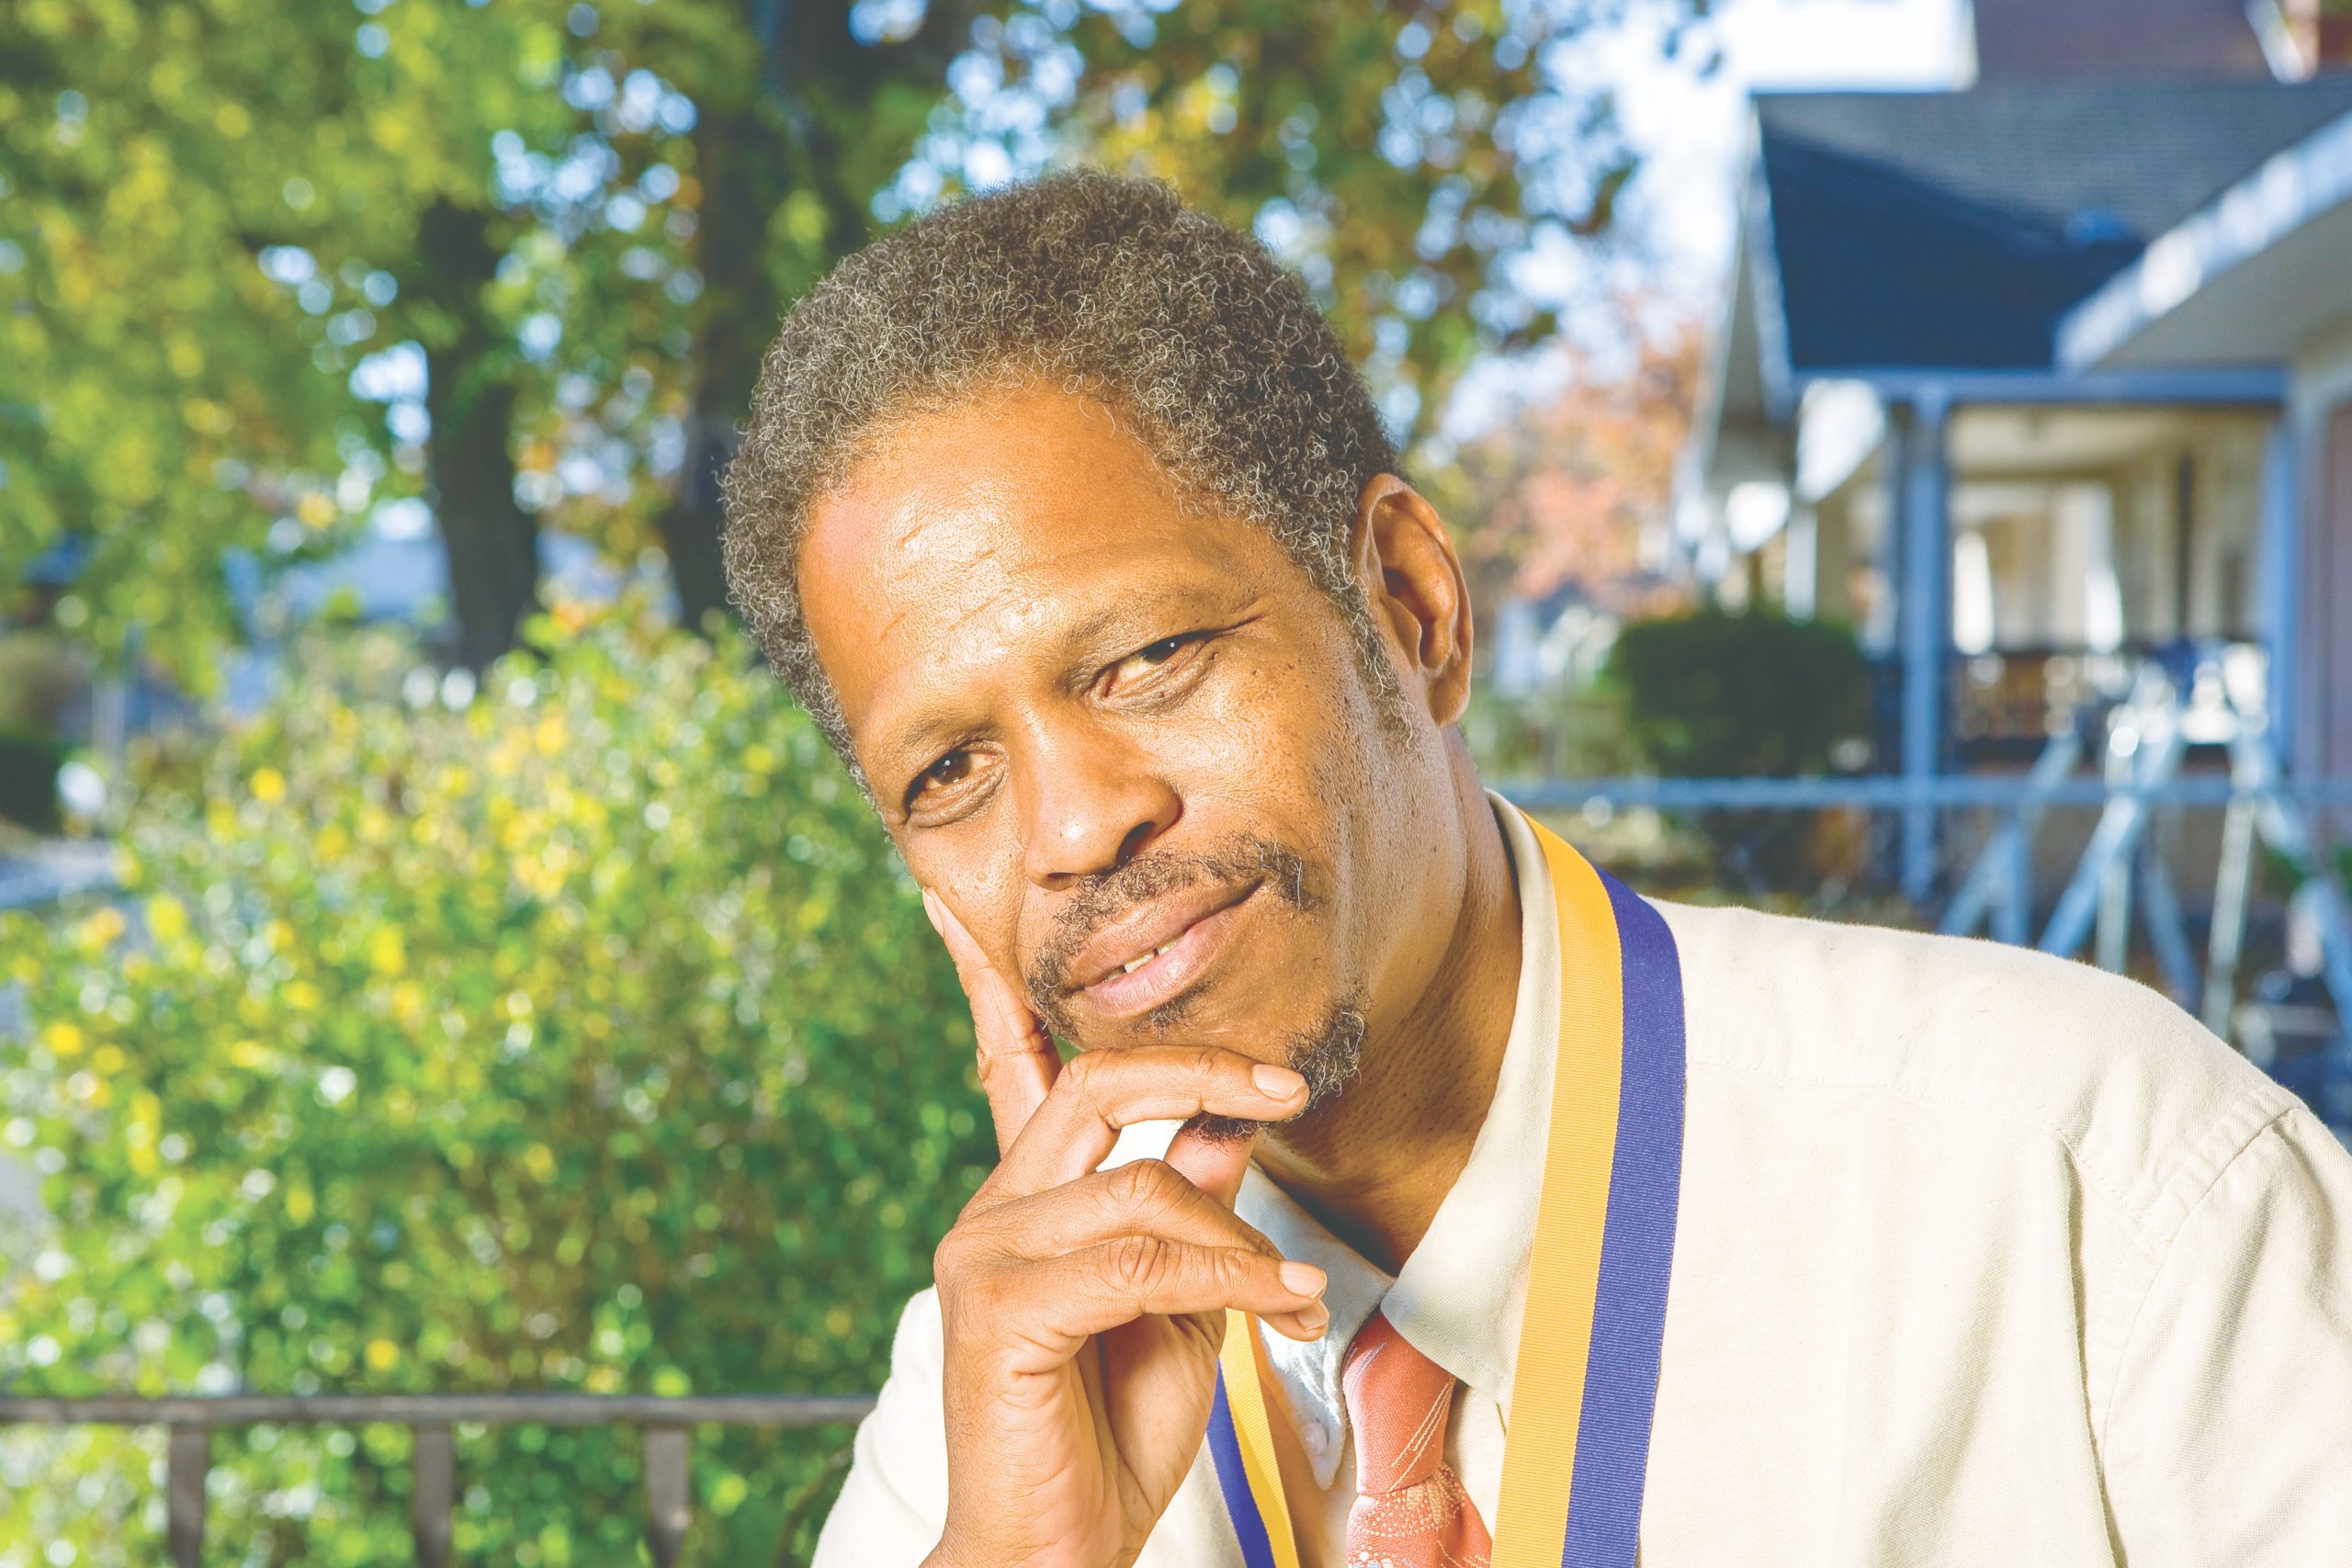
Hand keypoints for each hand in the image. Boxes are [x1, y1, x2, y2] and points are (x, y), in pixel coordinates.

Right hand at [918, 889, 1326, 1567]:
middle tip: (1287, 1082)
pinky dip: (1229, 1277)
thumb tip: (1233, 1121)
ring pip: (1138, 1183)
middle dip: (1200, 1065)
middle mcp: (992, 1209)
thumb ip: (1193, 1208)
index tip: (947, 896)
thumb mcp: (1180, 1301)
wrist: (1056, 1554)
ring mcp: (985, 1253)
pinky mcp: (1000, 1307)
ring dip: (1240, 1236)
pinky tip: (1282, 1310)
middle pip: (1093, 1079)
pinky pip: (1138, 1258)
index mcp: (1026, 1198)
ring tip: (1296, 1295)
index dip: (982, 976)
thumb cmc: (1110, 1435)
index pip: (1003, 1060)